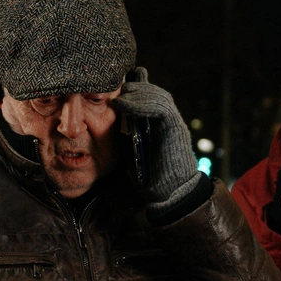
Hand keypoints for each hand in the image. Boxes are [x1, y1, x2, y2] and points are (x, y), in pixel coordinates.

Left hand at [114, 67, 200, 205]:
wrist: (168, 193)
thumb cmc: (149, 175)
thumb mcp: (131, 149)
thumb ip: (125, 134)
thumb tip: (106, 122)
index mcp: (159, 124)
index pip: (150, 97)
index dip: (136, 89)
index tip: (117, 87)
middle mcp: (169, 120)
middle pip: (154, 92)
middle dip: (136, 88)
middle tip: (117, 88)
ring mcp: (174, 123)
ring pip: (157, 96)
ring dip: (136, 93)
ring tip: (118, 97)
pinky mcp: (174, 128)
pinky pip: (160, 108)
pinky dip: (140, 104)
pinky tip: (123, 105)